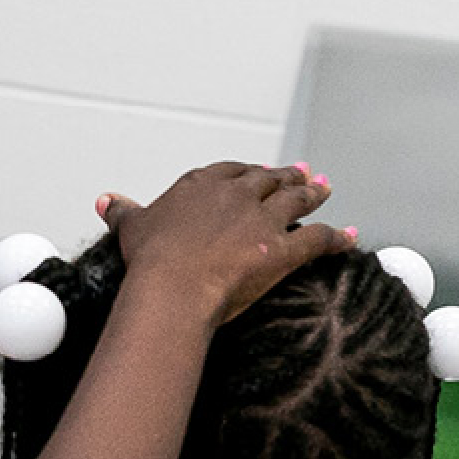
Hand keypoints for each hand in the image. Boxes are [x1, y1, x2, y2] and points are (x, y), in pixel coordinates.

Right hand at [98, 163, 350, 324]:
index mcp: (202, 185)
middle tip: (302, 171)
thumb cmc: (149, 260)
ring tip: (325, 187)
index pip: (231, 171)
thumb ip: (124, 210)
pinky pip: (318, 239)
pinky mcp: (282, 249)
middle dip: (287, 175)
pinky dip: (338, 238)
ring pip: (297, 199)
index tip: (255, 172)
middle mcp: (237, 195)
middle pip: (268, 179)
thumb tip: (106, 199)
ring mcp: (262, 220)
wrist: (172, 287)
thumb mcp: (131, 228)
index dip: (246, 172)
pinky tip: (351, 237)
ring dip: (314, 193)